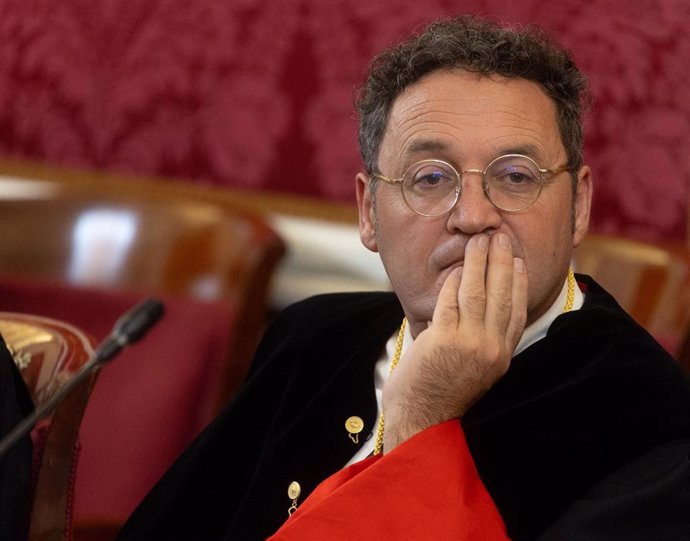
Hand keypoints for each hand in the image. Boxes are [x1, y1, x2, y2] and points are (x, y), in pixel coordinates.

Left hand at [382, 232, 527, 451]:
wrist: (422, 421)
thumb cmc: (442, 394)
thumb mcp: (474, 370)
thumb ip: (480, 342)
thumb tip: (476, 307)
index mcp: (501, 356)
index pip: (516, 312)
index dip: (519, 283)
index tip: (518, 262)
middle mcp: (491, 349)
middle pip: (501, 296)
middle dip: (501, 263)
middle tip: (500, 238)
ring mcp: (469, 344)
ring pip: (478, 293)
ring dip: (478, 262)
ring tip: (478, 241)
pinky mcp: (444, 340)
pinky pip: (450, 300)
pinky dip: (453, 281)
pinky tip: (456, 266)